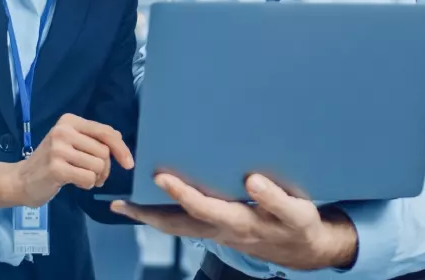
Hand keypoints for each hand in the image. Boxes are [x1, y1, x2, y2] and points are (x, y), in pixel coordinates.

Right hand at [0, 114, 133, 210]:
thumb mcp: (71, 142)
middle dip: (106, 168)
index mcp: (70, 121)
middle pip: (104, 151)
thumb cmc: (51, 161)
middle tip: (96, 176)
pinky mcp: (56, 168)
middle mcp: (64, 131)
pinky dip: (88, 184)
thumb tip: (119, 141)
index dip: (121, 148)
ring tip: (85, 178)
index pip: (105, 132)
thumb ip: (93, 139)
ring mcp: (58, 149)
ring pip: (98, 165)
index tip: (129, 163)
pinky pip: (88, 178)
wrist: (20, 180)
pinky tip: (76, 183)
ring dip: (97, 177)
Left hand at [111, 174, 356, 270]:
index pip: (205, 210)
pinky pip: (184, 226)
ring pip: (178, 228)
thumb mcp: (298, 213)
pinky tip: (150, 207)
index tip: (160, 177)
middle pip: (180, 225)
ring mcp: (218, 234)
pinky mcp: (218, 231)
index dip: (183, 195)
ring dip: (149, 218)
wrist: (304, 247)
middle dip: (149, 213)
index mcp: (242, 223)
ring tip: (123, 206)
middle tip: (121, 203)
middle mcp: (224, 231)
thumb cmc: (299, 224)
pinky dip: (163, 218)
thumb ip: (276, 199)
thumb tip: (251, 179)